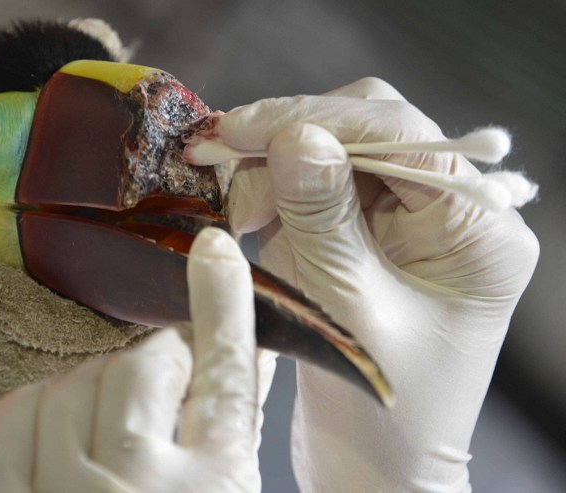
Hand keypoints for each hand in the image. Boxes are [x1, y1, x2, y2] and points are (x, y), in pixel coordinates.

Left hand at [0, 227, 271, 492]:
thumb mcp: (232, 490)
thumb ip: (236, 422)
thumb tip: (243, 348)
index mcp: (218, 487)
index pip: (227, 375)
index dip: (223, 304)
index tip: (216, 248)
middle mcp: (143, 491)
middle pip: (141, 367)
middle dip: (154, 368)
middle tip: (163, 395)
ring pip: (75, 382)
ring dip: (98, 388)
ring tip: (117, 425)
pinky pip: (15, 416)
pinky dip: (38, 407)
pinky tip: (62, 429)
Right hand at [188, 78, 538, 490]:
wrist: (376, 469)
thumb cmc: (383, 409)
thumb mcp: (350, 306)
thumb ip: (322, 216)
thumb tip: (294, 133)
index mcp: (475, 230)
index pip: (403, 136)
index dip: (318, 117)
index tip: (241, 128)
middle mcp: (447, 214)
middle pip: (368, 132)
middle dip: (291, 140)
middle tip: (223, 160)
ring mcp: (402, 223)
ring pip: (333, 154)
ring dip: (274, 170)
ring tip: (234, 212)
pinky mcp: (363, 237)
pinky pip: (313, 190)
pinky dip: (273, 194)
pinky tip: (246, 216)